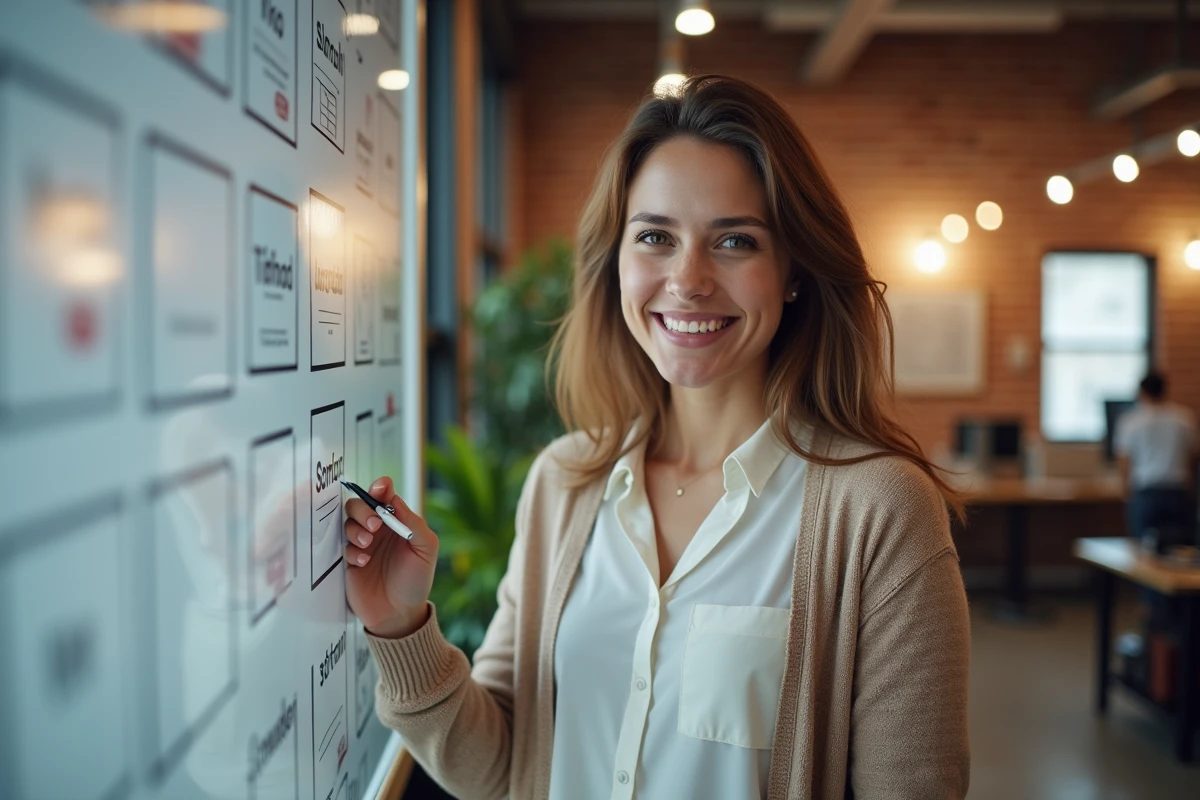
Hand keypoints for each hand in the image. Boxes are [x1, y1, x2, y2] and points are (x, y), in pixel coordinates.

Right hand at [344, 476, 437, 638]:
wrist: (400, 614)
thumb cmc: (416, 580)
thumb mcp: (426, 549)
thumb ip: (413, 523)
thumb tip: (394, 500)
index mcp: (397, 522)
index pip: (384, 496)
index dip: (379, 487)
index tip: (379, 488)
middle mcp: (378, 530)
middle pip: (360, 504)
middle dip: (364, 509)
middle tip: (375, 524)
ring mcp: (362, 545)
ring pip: (348, 522)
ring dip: (356, 528)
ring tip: (368, 544)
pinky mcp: (349, 561)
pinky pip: (343, 547)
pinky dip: (353, 550)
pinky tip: (364, 562)